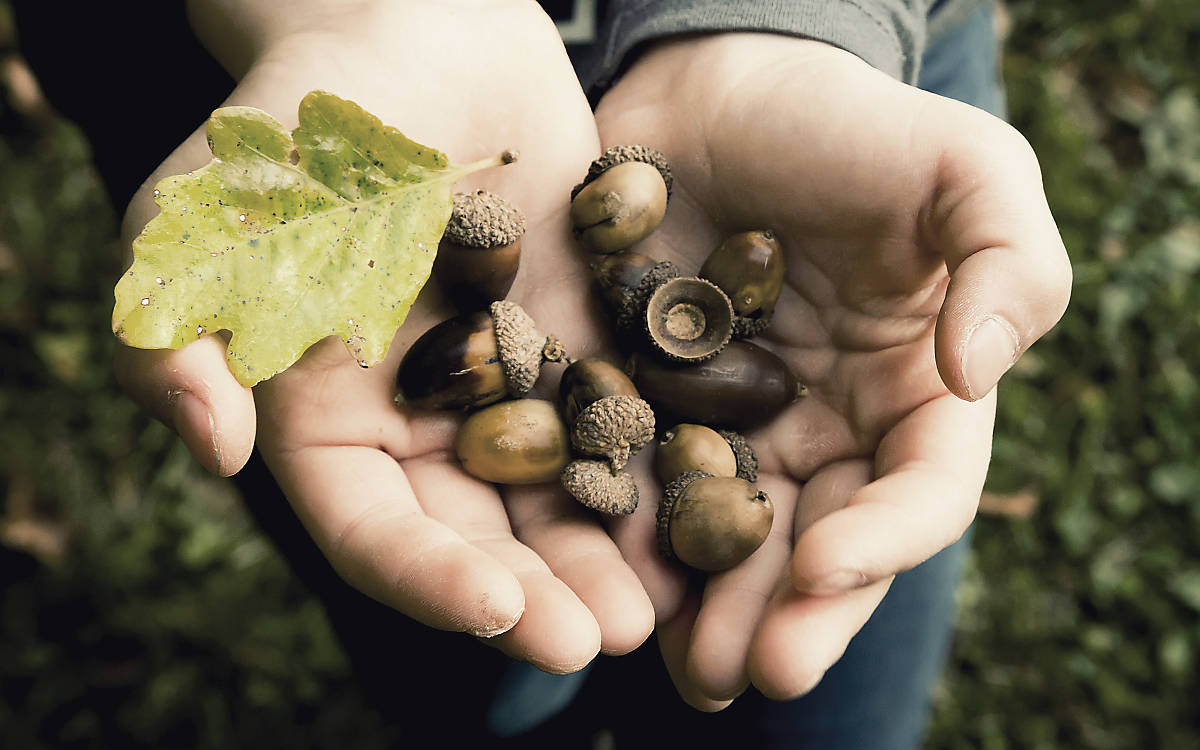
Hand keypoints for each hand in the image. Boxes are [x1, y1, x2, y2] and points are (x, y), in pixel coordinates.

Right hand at [113, 0, 652, 671]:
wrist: (417, 29)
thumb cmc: (300, 117)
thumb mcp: (207, 211)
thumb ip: (179, 327)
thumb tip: (216, 446)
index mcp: (327, 418)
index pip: (372, 529)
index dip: (427, 579)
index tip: (495, 613)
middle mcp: (421, 421)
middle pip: (478, 534)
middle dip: (536, 593)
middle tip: (607, 640)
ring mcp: (509, 384)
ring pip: (558, 493)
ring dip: (606, 553)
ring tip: (666, 606)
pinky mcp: (580, 338)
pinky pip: (622, 414)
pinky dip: (658, 464)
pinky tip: (708, 503)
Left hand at [593, 34, 1070, 706]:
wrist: (717, 92)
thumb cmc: (848, 125)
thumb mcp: (961, 167)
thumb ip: (1007, 262)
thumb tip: (977, 373)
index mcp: (909, 393)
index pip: (918, 488)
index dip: (886, 537)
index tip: (829, 565)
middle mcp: (823, 427)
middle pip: (818, 539)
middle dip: (789, 610)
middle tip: (752, 671)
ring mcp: (731, 423)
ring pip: (726, 533)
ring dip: (708, 603)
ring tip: (684, 663)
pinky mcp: (646, 402)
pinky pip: (634, 477)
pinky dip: (624, 533)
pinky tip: (604, 580)